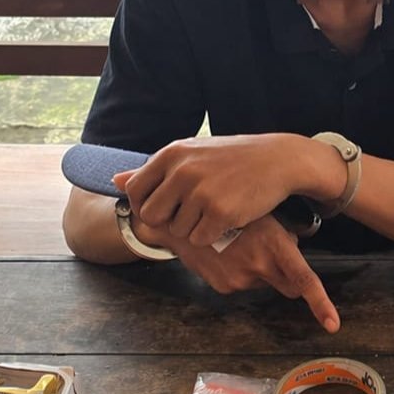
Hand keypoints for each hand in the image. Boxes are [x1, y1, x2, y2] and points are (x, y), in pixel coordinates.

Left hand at [114, 135, 294, 246]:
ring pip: (177, 231)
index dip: (145, 205)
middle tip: (190, 215)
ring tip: (214, 212)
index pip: (135, 191)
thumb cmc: (234, 158)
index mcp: (172, 154)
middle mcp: (182, 172)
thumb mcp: (193, 154)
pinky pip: (200, 239)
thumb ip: (155, 170)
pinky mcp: (220, 212)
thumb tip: (116, 180)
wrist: (278, 160)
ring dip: (193, 229)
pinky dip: (212, 236)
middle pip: (152, 216)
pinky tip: (227, 219)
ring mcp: (201, 193)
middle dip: (167, 221)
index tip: (165, 208)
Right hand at [135, 212, 339, 332]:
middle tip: (275, 257)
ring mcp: (240, 279)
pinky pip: (244, 285)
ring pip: (264, 284)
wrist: (183, 220)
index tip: (332, 324)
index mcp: (274, 246)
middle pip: (289, 288)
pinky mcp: (224, 287)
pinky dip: (241, 273)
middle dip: (289, 278)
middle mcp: (259, 266)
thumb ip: (283, 238)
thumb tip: (294, 249)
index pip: (303, 280)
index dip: (320, 303)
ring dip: (260, 271)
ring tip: (241, 246)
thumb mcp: (264, 215)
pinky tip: (227, 254)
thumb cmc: (230, 209)